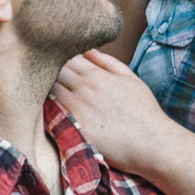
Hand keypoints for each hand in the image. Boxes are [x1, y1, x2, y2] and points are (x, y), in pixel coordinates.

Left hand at [54, 50, 178, 175]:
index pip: (64, 57)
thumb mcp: (131, 79)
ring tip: (42, 98)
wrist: (151, 143)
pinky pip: (49, 114)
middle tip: (43, 82)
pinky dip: (45, 110)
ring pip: (47, 91)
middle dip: (46, 74)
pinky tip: (46, 114)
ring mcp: (76, 107)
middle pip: (51, 72)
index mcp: (96, 74)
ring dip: (43, 92)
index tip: (55, 67)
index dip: (57, 60)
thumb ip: (108, 62)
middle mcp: (83, 87)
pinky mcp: (72, 127)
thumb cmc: (144, 112)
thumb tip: (87, 51)